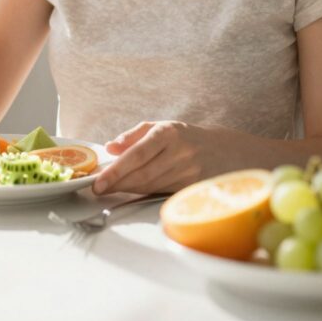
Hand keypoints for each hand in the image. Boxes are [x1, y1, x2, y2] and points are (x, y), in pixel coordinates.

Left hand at [93, 121, 225, 195]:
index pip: (137, 154)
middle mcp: (179, 152)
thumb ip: (132, 137)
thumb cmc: (184, 137)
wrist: (223, 150)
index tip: (99, 182)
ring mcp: (188, 171)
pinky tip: (132, 191)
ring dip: (127, 189)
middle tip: (98, 188)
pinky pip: (161, 192)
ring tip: (111, 188)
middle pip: (142, 174)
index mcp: (168, 133)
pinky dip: (143, 193)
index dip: (116, 171)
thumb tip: (109, 148)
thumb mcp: (160, 127)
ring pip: (150, 186)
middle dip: (117, 183)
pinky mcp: (193, 187)